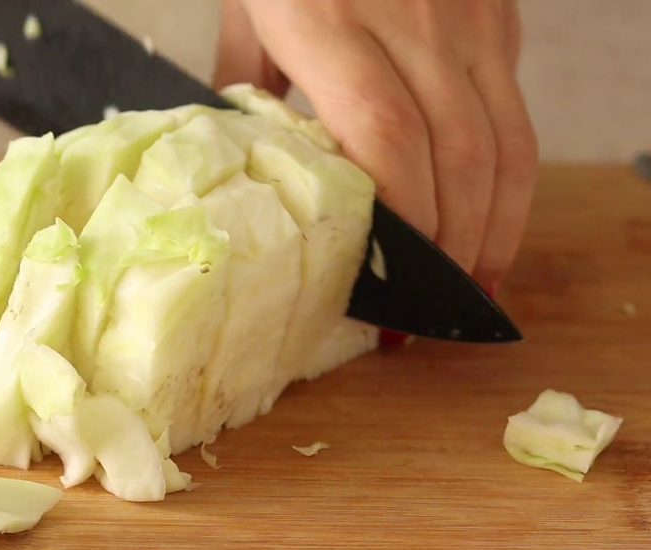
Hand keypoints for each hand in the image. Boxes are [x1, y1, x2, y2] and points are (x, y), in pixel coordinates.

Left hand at [216, 0, 538, 290]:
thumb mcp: (248, 8)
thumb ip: (252, 84)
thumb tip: (259, 161)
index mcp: (330, 23)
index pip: (384, 137)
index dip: (400, 217)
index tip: (388, 280)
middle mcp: (412, 20)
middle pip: (456, 152)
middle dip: (454, 242)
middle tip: (434, 308)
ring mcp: (465, 16)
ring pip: (503, 137)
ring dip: (497, 221)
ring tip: (478, 279)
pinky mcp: (497, 12)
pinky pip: (512, 105)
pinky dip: (509, 170)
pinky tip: (490, 211)